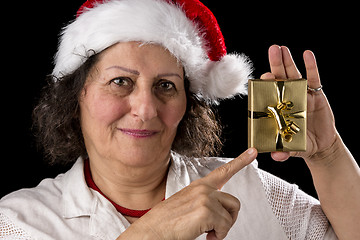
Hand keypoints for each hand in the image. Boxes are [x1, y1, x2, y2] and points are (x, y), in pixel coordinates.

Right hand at [127, 148, 256, 239]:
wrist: (151, 232)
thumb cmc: (166, 222)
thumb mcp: (186, 205)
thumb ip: (203, 201)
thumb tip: (217, 211)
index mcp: (198, 187)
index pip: (223, 171)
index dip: (240, 161)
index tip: (253, 152)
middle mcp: (203, 189)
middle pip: (234, 203)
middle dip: (229, 219)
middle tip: (215, 229)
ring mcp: (204, 198)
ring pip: (230, 216)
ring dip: (222, 229)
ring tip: (206, 232)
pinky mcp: (205, 211)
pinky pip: (225, 227)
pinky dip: (218, 236)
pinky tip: (206, 236)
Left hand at [261, 45, 337, 162]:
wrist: (320, 146)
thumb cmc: (301, 144)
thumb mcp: (292, 148)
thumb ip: (284, 152)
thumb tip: (275, 157)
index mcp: (277, 108)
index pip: (268, 93)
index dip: (265, 84)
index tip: (263, 77)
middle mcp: (286, 98)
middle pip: (279, 78)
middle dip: (275, 64)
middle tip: (272, 50)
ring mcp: (300, 93)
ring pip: (292, 74)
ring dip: (287, 60)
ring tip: (282, 48)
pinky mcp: (315, 93)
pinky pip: (313, 77)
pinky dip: (311, 66)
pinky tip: (307, 54)